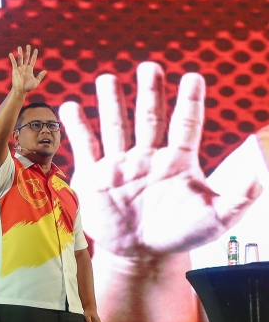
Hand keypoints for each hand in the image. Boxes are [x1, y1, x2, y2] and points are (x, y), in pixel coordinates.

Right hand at [9, 45, 45, 94]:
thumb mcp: (36, 81)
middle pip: (26, 57)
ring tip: (19, 47)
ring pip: (20, 59)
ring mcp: (19, 68)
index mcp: (30, 69)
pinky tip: (11, 54)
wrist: (21, 91)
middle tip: (28, 45)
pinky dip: (12, 58)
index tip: (36, 49)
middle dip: (27, 51)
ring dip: (20, 53)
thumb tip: (45, 70)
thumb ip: (40, 76)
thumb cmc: (29, 87)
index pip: (33, 60)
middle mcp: (25, 67)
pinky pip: (14, 63)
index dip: (34, 55)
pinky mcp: (15, 70)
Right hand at [59, 63, 261, 255]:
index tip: (193, 77)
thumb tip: (261, 172)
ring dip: (111, 102)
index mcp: (178, 161)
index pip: (186, 124)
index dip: (190, 101)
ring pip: (115, 126)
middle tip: (150, 67)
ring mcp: (120, 164)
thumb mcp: (217, 219)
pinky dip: (77, 127)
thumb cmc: (181, 233)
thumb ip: (239, 197)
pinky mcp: (95, 176)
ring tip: (107, 78)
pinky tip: (71, 106)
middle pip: (149, 117)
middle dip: (150, 92)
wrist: (141, 254)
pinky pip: (85, 147)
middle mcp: (149, 156)